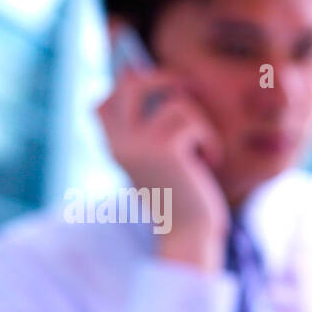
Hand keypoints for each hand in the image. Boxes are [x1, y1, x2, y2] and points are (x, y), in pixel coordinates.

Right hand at [95, 66, 229, 270]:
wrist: (189, 233)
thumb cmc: (178, 192)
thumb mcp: (157, 156)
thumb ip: (149, 123)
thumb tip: (156, 79)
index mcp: (111, 147)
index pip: (101, 103)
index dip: (126, 87)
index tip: (155, 90)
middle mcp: (118, 143)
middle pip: (131, 82)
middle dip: (164, 78)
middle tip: (186, 89)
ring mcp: (138, 145)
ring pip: (175, 100)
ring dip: (199, 120)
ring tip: (202, 146)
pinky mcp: (164, 149)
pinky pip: (192, 120)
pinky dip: (209, 139)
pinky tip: (210, 161)